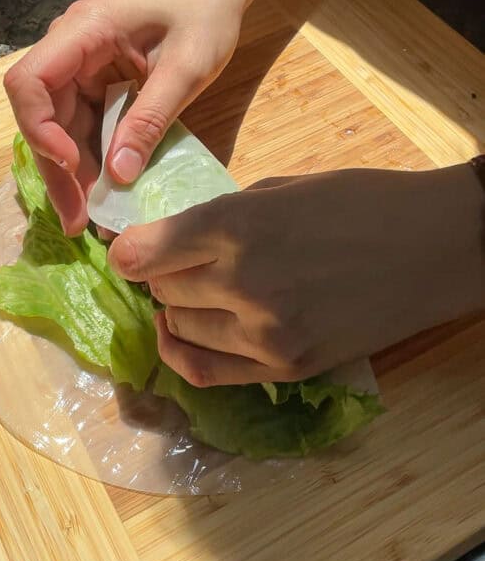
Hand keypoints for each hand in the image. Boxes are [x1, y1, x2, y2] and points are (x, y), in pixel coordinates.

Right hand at [3, 0, 243, 234]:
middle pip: (40, 114)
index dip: (40, 128)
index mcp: (84, 31)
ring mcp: (81, 67)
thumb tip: (120, 174)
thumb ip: (151, 117)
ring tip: (89, 217)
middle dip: (56, 168)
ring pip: (59, 127)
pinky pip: (84, 126)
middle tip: (77, 219)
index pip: (30, 82)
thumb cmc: (206, 13)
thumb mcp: (187, 68)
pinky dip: (91, 160)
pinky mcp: (96, 84)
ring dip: (71, 172)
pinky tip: (103, 193)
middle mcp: (70, 49)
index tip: (71, 164)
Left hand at [108, 165, 484, 384]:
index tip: (130, 248)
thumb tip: (171, 240)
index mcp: (238, 224)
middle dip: (159, 276)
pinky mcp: (286, 367)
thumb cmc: (360, 201)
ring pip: (178, 330)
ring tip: (195, 294)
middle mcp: (242, 282)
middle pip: (159, 291)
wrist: (433, 249)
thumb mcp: (282, 188)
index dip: (127, 250)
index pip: (142, 253)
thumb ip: (221, 217)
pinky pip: (205, 372)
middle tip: (176, 264)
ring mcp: (264, 333)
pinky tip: (184, 334)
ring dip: (176, 310)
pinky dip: (184, 353)